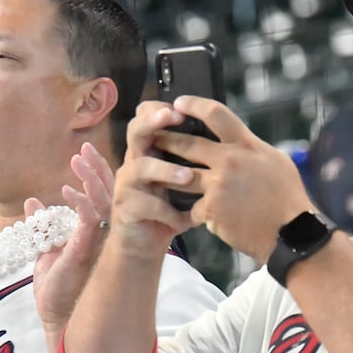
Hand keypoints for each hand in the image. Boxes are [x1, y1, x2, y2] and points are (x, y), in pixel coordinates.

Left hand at [31, 142, 114, 342]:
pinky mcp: (87, 252)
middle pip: (109, 194)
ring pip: (103, 203)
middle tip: (85, 147)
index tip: (84, 151)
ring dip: (90, 179)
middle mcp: (103, 237)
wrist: (57, 319)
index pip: (102, 196)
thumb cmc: (57, 290)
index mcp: (95, 233)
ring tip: (77, 160)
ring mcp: (98, 244)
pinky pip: (89, 222)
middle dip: (97, 168)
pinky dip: (80, 204)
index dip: (96, 172)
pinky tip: (67, 191)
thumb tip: (31, 202)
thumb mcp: (45, 250)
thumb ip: (42, 226)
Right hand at [105, 100, 204, 260]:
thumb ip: (192, 163)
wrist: (143, 246)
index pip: (146, 118)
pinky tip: (185, 220)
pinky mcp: (124, 208)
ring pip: (140, 167)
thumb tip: (227, 144)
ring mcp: (126, 185)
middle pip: (136, 131)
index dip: (159, 109)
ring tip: (188, 176)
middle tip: (174, 116)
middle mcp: (134, 162)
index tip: (182, 106)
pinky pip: (145, 205)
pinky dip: (168, 212)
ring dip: (166, 170)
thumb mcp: (180, 183)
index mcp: (149, 151)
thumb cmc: (167, 210)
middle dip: (154, 121)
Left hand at [153, 96, 312, 261]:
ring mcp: (217, 185)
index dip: (193, 105)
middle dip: (166, 140)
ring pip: (181, 177)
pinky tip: (204, 218)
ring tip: (160, 177)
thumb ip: (251, 149)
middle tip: (152, 138)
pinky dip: (198, 213)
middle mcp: (229, 161)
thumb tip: (236, 141)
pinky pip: (194, 208)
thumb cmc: (288, 198)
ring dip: (171, 178)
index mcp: (246, 145)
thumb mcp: (275, 161)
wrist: (291, 233)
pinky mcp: (211, 209)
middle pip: (187, 145)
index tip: (179, 102)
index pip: (216, 114)